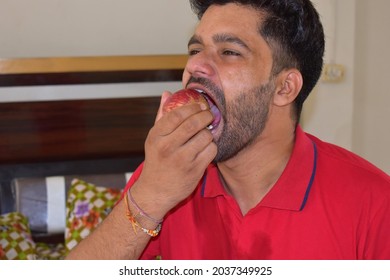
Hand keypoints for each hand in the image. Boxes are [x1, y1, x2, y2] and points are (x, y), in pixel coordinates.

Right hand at [132, 91, 216, 215]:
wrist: (156, 191)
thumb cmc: (156, 161)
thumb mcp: (154, 139)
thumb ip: (162, 116)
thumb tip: (167, 94)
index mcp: (156, 136)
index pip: (176, 114)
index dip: (192, 107)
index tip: (199, 105)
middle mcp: (167, 147)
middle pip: (193, 123)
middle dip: (205, 115)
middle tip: (208, 115)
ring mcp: (182, 160)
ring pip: (205, 136)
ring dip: (209, 132)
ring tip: (205, 134)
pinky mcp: (195, 170)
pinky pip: (211, 151)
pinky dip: (212, 146)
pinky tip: (205, 148)